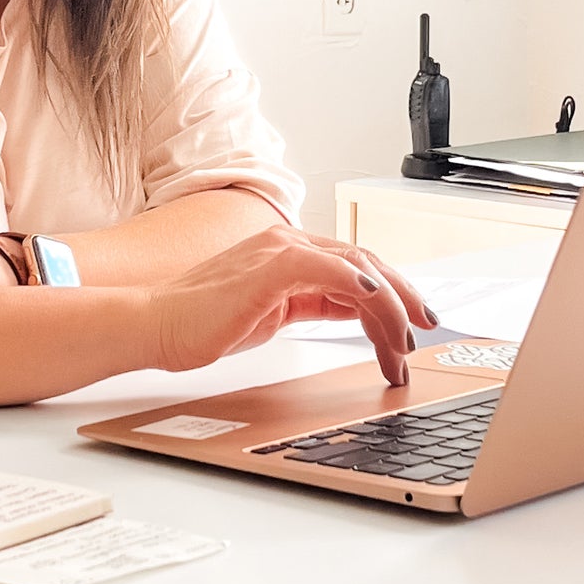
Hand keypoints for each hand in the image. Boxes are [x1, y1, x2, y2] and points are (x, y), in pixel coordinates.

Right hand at [147, 225, 437, 386]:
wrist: (157, 324)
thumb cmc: (204, 322)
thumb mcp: (273, 314)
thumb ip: (312, 304)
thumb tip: (353, 312)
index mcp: (291, 255)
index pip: (356, 269)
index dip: (393, 294)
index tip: (414, 325)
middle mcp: (289, 244)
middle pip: (366, 263)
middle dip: (404, 297)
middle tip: (426, 329)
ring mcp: (279, 251)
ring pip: (355, 267)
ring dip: (389, 303)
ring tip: (404, 339)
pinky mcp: (269, 265)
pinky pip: (325, 267)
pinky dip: (356, 280)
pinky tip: (374, 300)